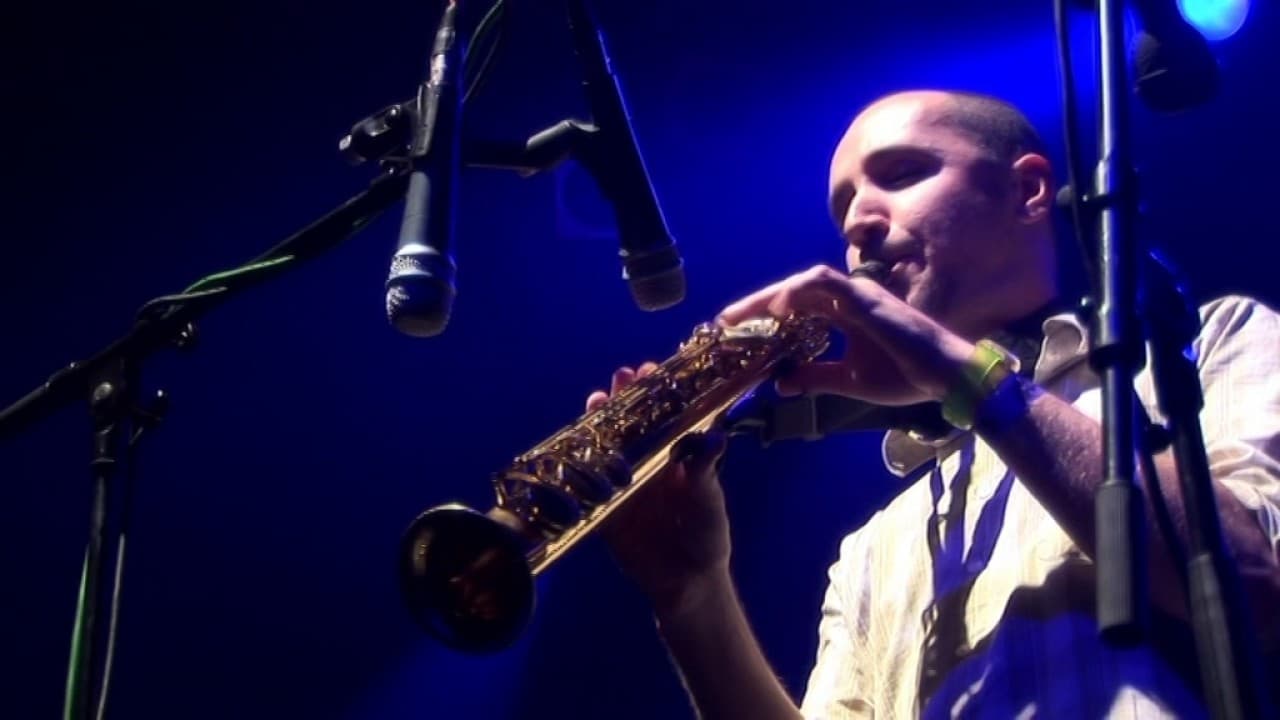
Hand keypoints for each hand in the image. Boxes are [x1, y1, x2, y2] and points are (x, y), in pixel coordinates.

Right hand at [586, 363, 731, 616]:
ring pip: (609, 445)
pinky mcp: (605, 507)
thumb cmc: (706, 536)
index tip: (651, 370)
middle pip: (634, 424)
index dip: (658, 392)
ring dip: (602, 422)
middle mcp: (649, 463)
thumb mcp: (709, 501)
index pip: (665, 415)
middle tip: (622, 376)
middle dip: (626, 398)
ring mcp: (625, 483)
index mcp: (676, 456)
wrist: (686, 583)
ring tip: (599, 398)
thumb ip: (704, 470)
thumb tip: (715, 437)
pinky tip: (575, 444)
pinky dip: (580, 463)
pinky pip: (589, 482)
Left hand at [717, 264, 974, 405]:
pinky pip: (824, 285)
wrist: (945, 377)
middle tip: (724, 322)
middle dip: (756, 305)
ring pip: (803, 283)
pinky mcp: (866, 299)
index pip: (796, 307)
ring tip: (740, 316)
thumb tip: (781, 382)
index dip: (764, 315)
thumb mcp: (848, 380)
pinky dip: (797, 293)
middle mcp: (849, 298)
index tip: (735, 332)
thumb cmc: (905, 375)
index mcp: (845, 314)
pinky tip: (776, 310)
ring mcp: (858, 294)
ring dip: (769, 297)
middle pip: (793, 292)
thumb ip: (816, 376)